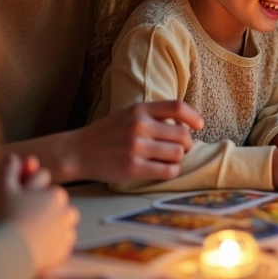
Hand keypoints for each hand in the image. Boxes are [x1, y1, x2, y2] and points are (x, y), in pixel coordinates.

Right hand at [0, 155, 78, 274]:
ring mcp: (67, 232)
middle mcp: (67, 211)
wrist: (10, 252)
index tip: (19, 201)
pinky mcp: (64, 251)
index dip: (28, 190)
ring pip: (60, 224)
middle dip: (42, 208)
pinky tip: (36, 246)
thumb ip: (9, 171)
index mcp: (56, 193)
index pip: (44, 186)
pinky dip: (52, 244)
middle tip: (22, 218)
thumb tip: (13, 157)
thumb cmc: (7, 217)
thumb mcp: (4, 190)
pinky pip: (60, 244)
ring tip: (29, 233)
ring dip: (50, 226)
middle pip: (54, 205)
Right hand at [66, 101, 204, 182]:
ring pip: (178, 153)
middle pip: (183, 135)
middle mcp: (139, 126)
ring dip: (179, 159)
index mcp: (140, 110)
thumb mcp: (128, 115)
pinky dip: (172, 171)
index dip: (193, 117)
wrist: (77, 151)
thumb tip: (185, 125)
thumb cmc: (106, 134)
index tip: (199, 125)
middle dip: (187, 144)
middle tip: (181, 149)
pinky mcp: (133, 167)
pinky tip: (164, 169)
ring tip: (169, 159)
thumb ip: (153, 116)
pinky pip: (168, 171)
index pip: (177, 107)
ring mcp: (136, 147)